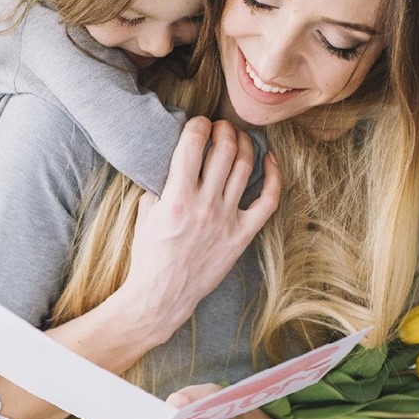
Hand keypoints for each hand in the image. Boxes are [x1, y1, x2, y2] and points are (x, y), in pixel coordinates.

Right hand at [118, 117, 281, 332]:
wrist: (162, 295)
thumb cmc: (149, 254)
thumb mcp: (145, 212)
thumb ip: (161, 184)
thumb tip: (175, 161)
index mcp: (176, 196)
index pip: (193, 144)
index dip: (198, 125)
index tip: (199, 123)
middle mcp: (204, 204)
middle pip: (224, 149)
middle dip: (223, 129)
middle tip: (220, 126)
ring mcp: (226, 219)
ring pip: (245, 167)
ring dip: (243, 144)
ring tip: (239, 136)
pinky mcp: (241, 235)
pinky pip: (267, 201)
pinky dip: (272, 176)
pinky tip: (269, 160)